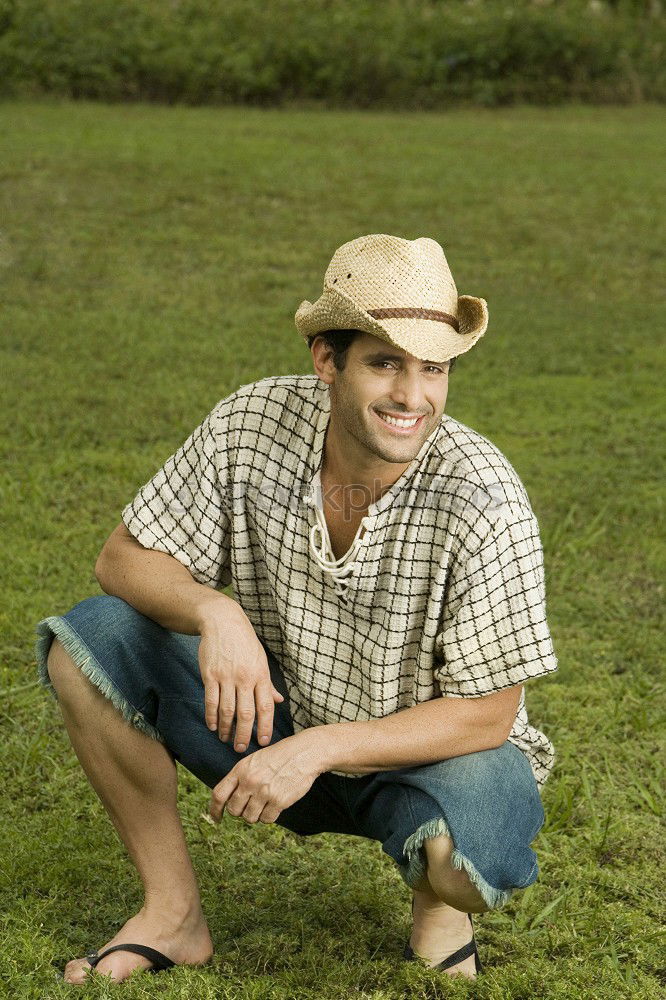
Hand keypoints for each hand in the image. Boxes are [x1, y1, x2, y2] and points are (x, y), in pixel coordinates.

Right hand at [198, 608, 283, 751]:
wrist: (222, 621)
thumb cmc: (244, 641)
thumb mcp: (261, 659)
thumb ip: (268, 683)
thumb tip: (279, 701)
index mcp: (261, 675)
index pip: (265, 706)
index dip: (264, 726)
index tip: (263, 742)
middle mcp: (245, 678)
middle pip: (245, 713)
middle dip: (243, 735)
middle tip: (240, 748)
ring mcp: (226, 677)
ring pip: (227, 710)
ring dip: (226, 729)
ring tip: (225, 739)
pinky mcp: (210, 675)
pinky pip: (211, 701)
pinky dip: (211, 716)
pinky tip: (213, 726)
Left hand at [209, 730, 324, 824]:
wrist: (305, 752)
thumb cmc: (280, 756)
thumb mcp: (255, 760)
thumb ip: (241, 777)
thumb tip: (229, 799)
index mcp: (241, 769)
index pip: (219, 794)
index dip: (214, 809)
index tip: (216, 818)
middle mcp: (250, 781)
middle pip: (234, 810)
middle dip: (240, 811)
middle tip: (250, 805)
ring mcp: (264, 792)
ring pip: (249, 818)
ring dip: (255, 815)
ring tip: (264, 803)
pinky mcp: (279, 801)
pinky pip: (266, 819)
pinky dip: (269, 816)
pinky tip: (274, 805)